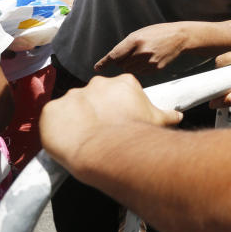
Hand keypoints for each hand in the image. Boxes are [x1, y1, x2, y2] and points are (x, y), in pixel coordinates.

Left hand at [41, 75, 182, 167]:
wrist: (109, 148)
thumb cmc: (135, 133)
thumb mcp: (157, 120)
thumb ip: (166, 114)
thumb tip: (178, 115)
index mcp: (122, 83)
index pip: (117, 92)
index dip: (117, 108)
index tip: (118, 122)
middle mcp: (96, 84)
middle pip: (94, 97)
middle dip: (95, 112)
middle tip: (101, 132)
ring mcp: (72, 95)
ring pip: (72, 108)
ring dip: (76, 120)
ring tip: (84, 139)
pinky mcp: (52, 109)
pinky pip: (52, 118)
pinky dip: (57, 128)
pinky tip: (68, 140)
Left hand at [94, 23, 188, 73]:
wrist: (179, 37)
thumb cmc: (157, 33)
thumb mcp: (140, 33)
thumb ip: (126, 45)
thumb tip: (114, 61)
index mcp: (136, 40)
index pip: (115, 55)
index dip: (104, 62)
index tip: (97, 68)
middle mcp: (141, 52)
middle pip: (121, 64)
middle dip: (123, 60)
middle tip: (133, 53)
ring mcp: (149, 61)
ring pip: (130, 70)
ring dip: (131, 65)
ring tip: (142, 55)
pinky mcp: (155, 69)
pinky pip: (140, 72)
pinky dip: (140, 68)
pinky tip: (149, 59)